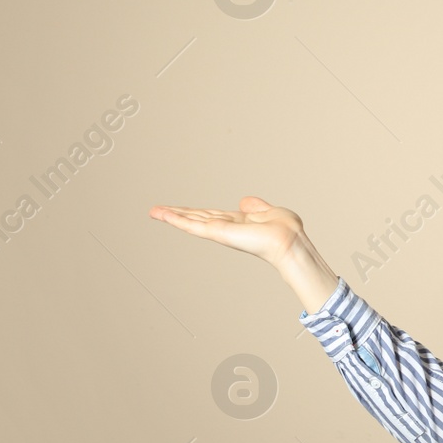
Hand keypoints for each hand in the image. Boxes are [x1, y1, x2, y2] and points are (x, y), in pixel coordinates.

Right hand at [148, 196, 303, 268]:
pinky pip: (193, 226)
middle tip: (156, 210)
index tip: (179, 209)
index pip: (210, 215)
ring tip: (154, 211)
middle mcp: (226, 227)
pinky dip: (177, 220)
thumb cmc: (285, 230)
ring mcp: (220, 231)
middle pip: (196, 218)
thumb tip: (244, 201)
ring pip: (191, 222)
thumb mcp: (269, 211)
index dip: (194, 212)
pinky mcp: (217, 232)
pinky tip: (164, 215)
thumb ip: (256, 206)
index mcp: (237, 222)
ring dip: (171, 216)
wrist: (288, 241)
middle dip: (176, 214)